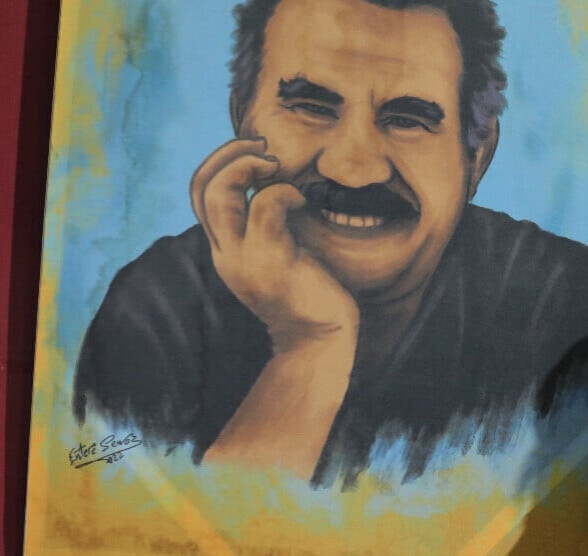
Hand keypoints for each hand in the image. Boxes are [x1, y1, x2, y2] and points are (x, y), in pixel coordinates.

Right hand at [190, 138, 358, 349]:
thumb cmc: (309, 291)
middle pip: (199, 188)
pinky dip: (283, 191)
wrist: (320, 339)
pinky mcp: (272, 262)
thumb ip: (267, 221)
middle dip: (228, 154)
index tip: (257, 154)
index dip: (221, 163)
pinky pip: (266, 207)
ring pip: (217, 194)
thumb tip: (277, 179)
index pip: (199, 193)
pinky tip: (303, 199)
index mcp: (224, 248)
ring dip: (244, 165)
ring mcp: (244, 259)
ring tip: (275, 164)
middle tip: (264, 148)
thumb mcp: (279, 251)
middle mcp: (225, 253)